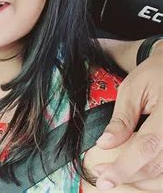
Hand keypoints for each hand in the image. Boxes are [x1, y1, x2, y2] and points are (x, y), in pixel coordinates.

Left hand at [94, 42, 162, 189]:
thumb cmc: (154, 76)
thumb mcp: (133, 89)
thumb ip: (122, 119)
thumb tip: (105, 144)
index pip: (147, 146)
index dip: (125, 166)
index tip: (103, 178)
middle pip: (158, 166)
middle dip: (127, 175)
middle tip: (101, 174)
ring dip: (140, 181)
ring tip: (114, 175)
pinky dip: (154, 178)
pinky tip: (135, 173)